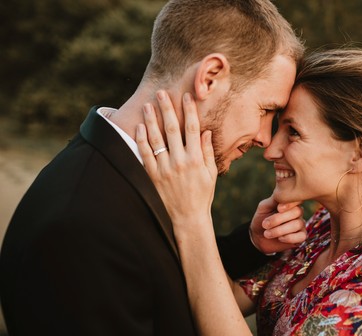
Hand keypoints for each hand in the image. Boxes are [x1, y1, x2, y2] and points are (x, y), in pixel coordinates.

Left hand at [136, 90, 217, 226]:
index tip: (186, 97)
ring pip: (156, 139)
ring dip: (151, 120)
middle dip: (166, 109)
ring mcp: (164, 169)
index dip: (189, 111)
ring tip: (147, 105)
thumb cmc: (202, 195)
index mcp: (196, 159)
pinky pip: (145, 154)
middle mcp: (179, 162)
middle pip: (172, 129)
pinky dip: (141, 140)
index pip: (192, 129)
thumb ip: (206, 152)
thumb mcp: (211, 174)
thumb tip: (205, 132)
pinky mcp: (153, 176)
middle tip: (161, 93)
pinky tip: (140, 127)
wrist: (188, 218)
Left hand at [249, 196, 306, 254]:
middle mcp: (297, 212)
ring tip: (267, 233)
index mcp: (290, 202)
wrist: (258, 237)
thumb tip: (283, 191)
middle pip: (297, 212)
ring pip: (298, 224)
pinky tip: (279, 238)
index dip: (289, 204)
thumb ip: (274, 200)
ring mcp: (301, 224)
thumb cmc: (261, 219)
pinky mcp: (301, 236)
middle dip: (279, 219)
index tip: (278, 209)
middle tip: (265, 224)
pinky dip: (289, 238)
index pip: (296, 199)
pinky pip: (302, 236)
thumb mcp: (264, 207)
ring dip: (280, 230)